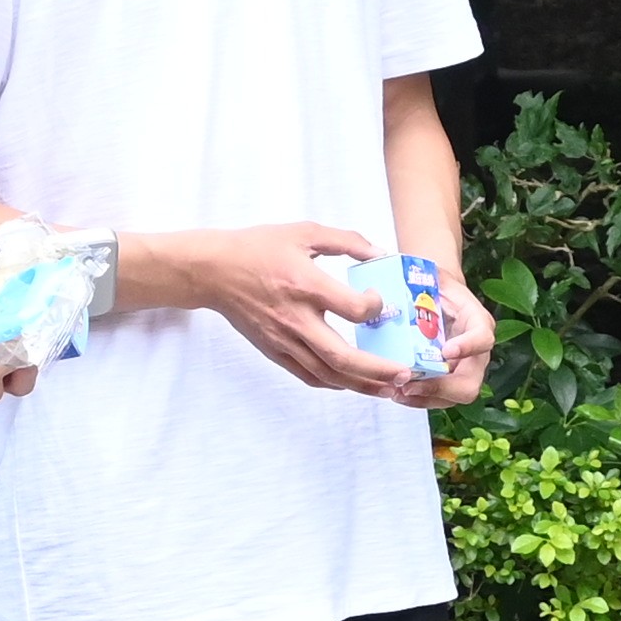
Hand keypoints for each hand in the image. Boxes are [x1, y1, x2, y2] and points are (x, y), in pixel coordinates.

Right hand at [119, 220, 411, 394]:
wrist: (214, 272)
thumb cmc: (259, 248)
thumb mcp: (304, 232)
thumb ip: (346, 240)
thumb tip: (380, 252)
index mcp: (305, 285)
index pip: (353, 309)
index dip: (376, 309)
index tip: (384, 304)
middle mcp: (296, 319)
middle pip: (343, 357)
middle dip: (380, 370)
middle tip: (407, 374)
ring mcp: (284, 341)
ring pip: (329, 375)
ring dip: (363, 385)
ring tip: (391, 388)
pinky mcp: (275, 352)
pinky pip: (310, 376)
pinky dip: (336, 384)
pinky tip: (355, 384)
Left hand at [390, 273, 493, 408]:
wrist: (437, 296)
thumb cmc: (434, 286)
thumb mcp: (432, 276)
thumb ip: (417, 275)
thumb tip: (380, 274)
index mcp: (477, 322)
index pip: (483, 338)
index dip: (467, 347)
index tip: (446, 351)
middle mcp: (476, 351)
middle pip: (470, 382)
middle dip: (441, 388)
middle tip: (411, 383)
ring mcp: (464, 370)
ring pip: (454, 397)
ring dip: (425, 398)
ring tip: (398, 390)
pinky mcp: (449, 381)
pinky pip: (439, 399)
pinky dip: (418, 399)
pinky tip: (397, 391)